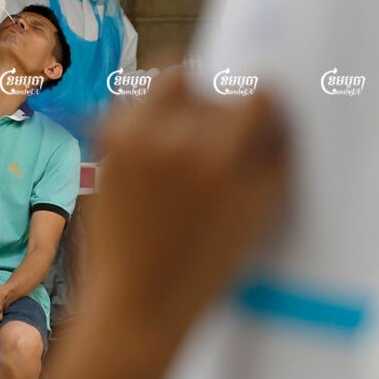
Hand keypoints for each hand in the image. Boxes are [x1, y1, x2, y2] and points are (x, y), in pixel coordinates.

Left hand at [91, 70, 287, 333]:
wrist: (136, 299)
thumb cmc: (202, 266)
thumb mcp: (257, 213)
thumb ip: (272, 156)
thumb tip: (273, 111)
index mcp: (220, 159)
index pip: (259, 95)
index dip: (265, 112)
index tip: (262, 127)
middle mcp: (174, 138)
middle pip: (216, 85)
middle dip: (226, 106)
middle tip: (223, 139)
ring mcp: (133, 135)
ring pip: (173, 79)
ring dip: (188, 98)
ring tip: (190, 138)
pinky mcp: (105, 139)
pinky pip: (137, 103)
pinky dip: (151, 115)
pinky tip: (159, 150)